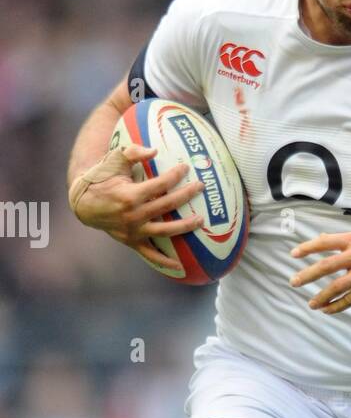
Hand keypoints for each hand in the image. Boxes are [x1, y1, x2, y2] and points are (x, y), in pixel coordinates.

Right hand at [69, 144, 204, 267]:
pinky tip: (180, 267)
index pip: (160, 185)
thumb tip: (155, 150)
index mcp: (130, 195)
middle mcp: (134, 215)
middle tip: (201, 187)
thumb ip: (133, 152)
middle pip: (168, 205)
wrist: (83, 203)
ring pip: (165, 230)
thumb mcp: (113, 161)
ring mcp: (134, 230)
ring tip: (201, 220)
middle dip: (187, 195)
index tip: (186, 168)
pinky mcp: (132, 241)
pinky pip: (150, 254)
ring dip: (185, 226)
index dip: (175, 175)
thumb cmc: (101, 178)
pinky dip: (164, 262)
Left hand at [290, 230, 350, 313]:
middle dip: (307, 275)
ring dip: (320, 297)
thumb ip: (345, 240)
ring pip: (335, 287)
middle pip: (326, 266)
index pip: (325, 242)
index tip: (293, 255)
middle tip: (294, 282)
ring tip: (311, 304)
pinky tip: (326, 310)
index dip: (307, 248)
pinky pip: (349, 300)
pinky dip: (335, 307)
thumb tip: (321, 237)